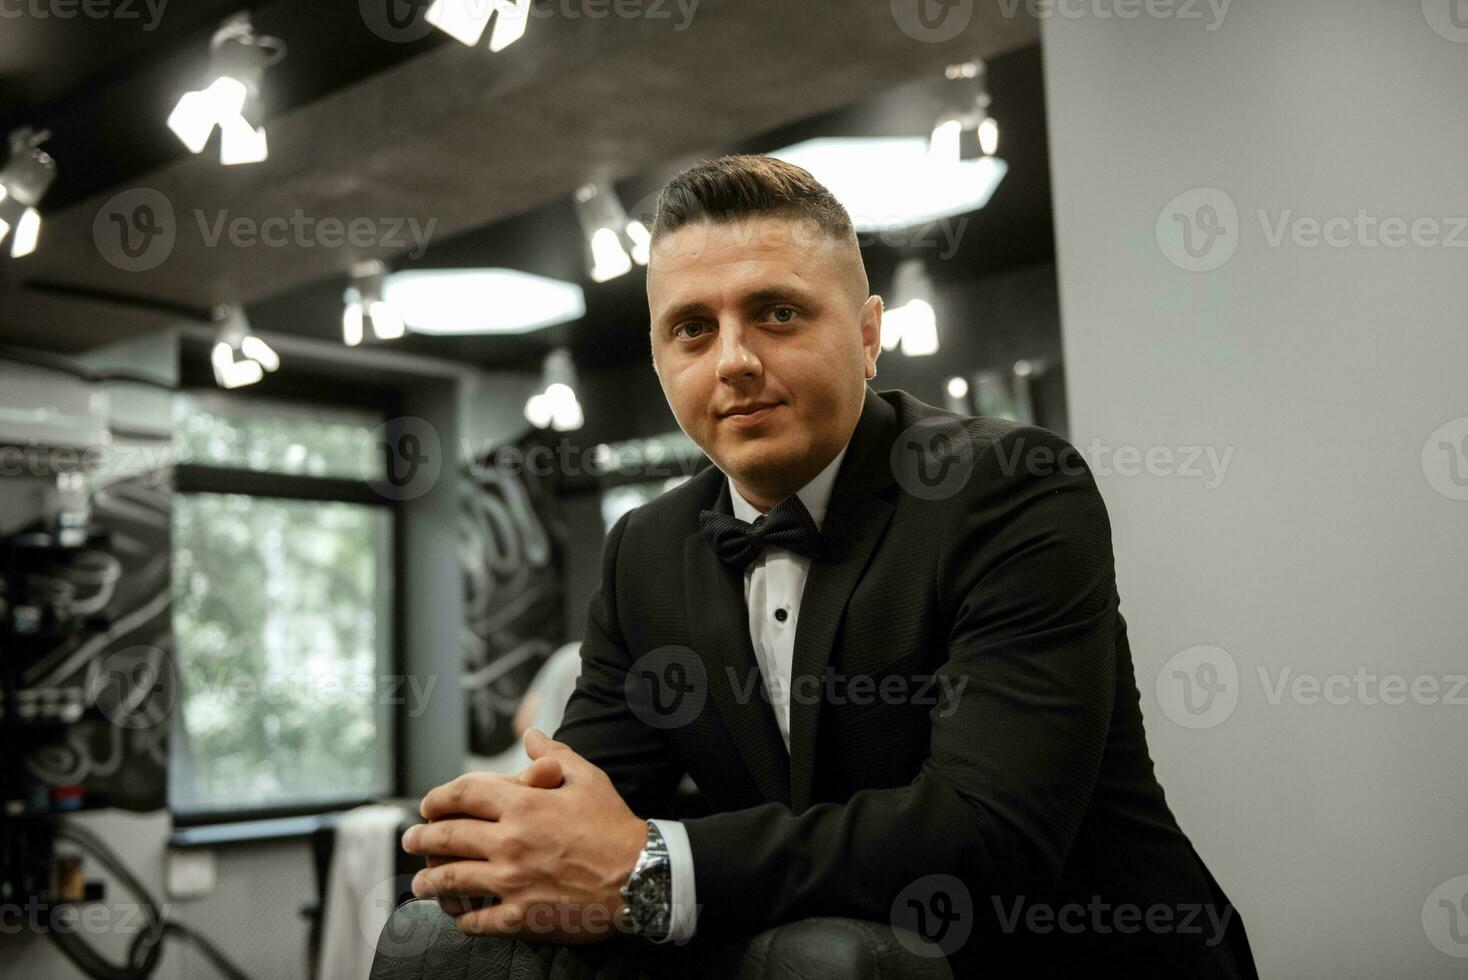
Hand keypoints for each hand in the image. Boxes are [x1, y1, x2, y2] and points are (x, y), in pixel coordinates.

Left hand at [402, 729, 647, 942]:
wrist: (641, 876)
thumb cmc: (614, 825)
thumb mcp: (588, 779)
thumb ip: (554, 755)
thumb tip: (531, 734)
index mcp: (524, 805)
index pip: (463, 795)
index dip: (438, 798)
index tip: (428, 805)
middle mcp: (509, 842)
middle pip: (447, 838)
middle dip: (421, 838)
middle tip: (410, 840)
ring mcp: (512, 882)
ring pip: (452, 881)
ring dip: (429, 881)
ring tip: (420, 882)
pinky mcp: (521, 917)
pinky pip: (479, 920)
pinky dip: (463, 918)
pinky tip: (459, 917)